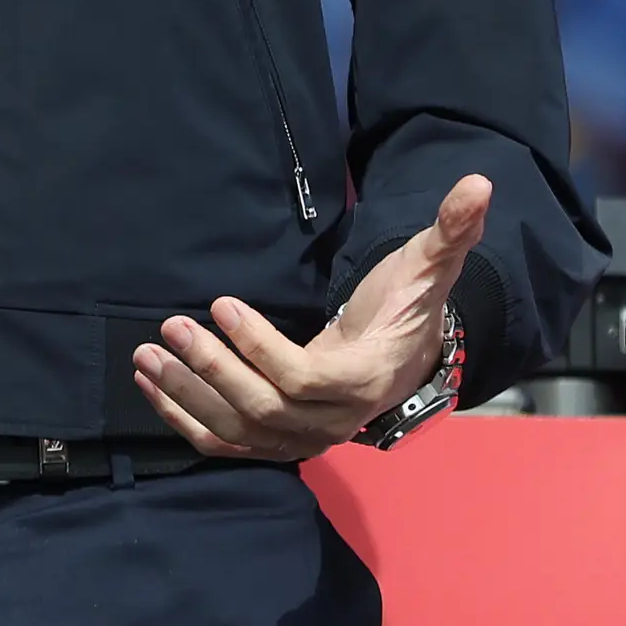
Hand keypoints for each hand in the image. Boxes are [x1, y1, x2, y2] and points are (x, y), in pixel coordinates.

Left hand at [133, 175, 491, 459]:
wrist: (401, 356)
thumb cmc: (406, 305)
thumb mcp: (429, 265)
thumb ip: (451, 229)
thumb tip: (479, 183)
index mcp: (364, 379)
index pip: (302, 377)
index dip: (259, 347)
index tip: (221, 302)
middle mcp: (333, 421)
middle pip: (261, 408)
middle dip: (210, 368)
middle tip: (169, 326)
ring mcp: (302, 438)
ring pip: (236, 430)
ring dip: (186, 394)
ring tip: (146, 353)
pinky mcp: (277, 442)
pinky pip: (226, 443)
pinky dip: (184, 419)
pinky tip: (151, 385)